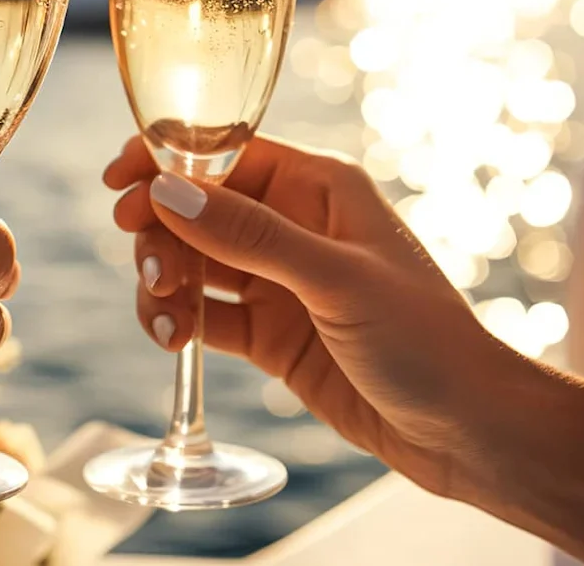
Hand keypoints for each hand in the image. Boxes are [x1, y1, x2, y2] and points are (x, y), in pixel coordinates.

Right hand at [107, 135, 535, 497]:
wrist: (466, 430)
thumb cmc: (424, 340)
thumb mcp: (336, 280)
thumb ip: (251, 237)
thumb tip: (168, 191)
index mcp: (319, 188)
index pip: (225, 153)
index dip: (166, 161)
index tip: (117, 179)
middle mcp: (294, 226)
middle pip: (197, 208)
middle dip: (160, 232)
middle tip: (150, 268)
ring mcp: (279, 281)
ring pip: (192, 262)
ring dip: (165, 282)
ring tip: (166, 317)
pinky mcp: (270, 334)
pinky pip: (204, 313)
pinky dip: (179, 321)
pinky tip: (173, 339)